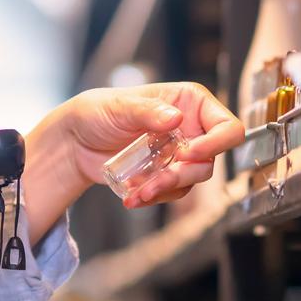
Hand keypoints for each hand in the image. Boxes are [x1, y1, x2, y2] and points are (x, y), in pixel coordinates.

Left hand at [23, 82, 242, 226]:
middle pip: (210, 159)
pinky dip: (155, 197)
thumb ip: (147, 111)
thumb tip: (175, 118)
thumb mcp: (119, 106)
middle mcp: (190, 128)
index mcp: (189, 102)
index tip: (187, 154)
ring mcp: (179, 153)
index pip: (225, 126)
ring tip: (140, 192)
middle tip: (158, 179)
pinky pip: (172, 193)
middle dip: (184, 174)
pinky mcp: (165, 174)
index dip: (216, 143)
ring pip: (192, 180)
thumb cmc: (96, 112)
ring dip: (167, 189)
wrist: (75, 142)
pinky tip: (133, 195)